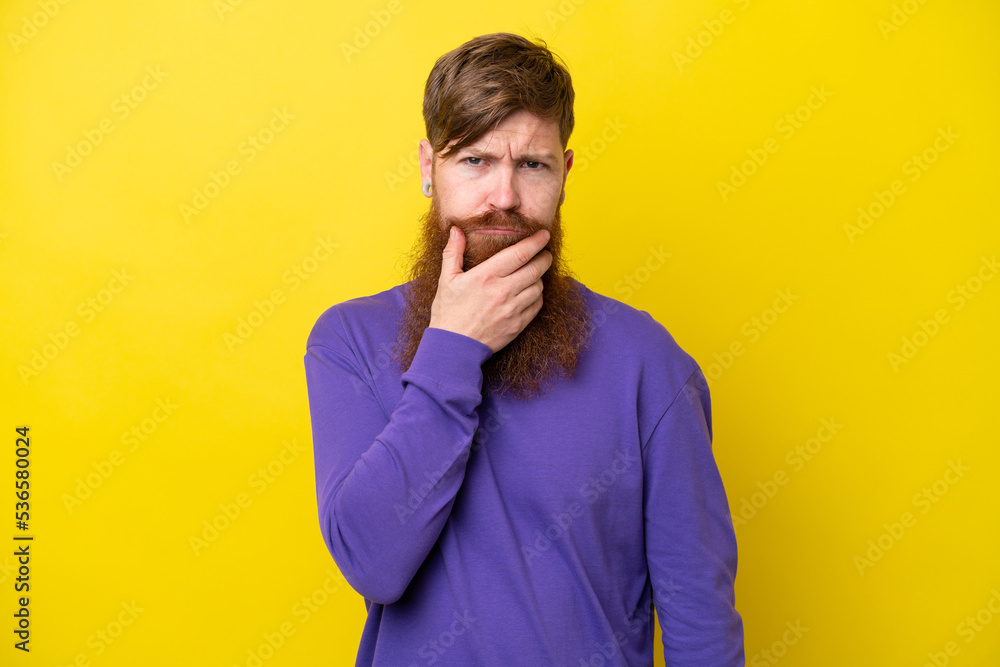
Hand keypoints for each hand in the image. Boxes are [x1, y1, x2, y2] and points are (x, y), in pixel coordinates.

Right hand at [428, 226, 552, 353]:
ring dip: (539, 277)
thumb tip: (456, 230)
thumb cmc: (448, 312)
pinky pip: (536, 305)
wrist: (453, 346)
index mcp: (487, 275)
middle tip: (545, 253)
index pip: (520, 253)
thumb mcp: (446, 279)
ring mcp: (513, 309)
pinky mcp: (518, 325)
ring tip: (534, 273)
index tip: (544, 234)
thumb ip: (453, 252)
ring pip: (538, 287)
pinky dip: (537, 296)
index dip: (536, 242)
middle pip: (536, 269)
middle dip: (544, 258)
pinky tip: (530, 293)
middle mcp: (503, 290)